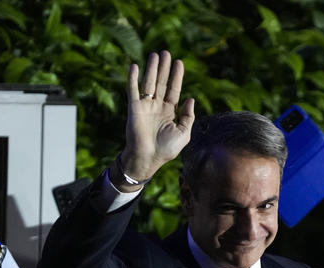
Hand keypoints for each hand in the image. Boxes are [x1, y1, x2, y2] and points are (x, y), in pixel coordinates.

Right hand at [115, 50, 195, 186]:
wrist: (148, 158)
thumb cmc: (166, 150)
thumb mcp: (184, 133)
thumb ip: (188, 117)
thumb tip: (191, 99)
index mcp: (169, 112)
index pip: (173, 90)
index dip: (176, 76)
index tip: (179, 62)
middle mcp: (157, 107)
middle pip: (161, 83)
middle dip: (164, 68)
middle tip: (166, 53)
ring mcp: (145, 106)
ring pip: (148, 83)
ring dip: (151, 69)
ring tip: (155, 54)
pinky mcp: (134, 108)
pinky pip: (133, 90)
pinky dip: (133, 78)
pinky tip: (135, 66)